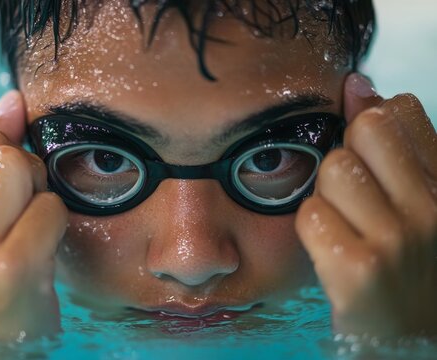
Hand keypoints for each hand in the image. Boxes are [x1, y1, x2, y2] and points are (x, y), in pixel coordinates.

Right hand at [0, 91, 67, 339]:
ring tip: (32, 220)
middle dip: (20, 162)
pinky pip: (50, 207)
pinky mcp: (9, 267)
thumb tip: (10, 100)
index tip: (3, 179)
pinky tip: (44, 249)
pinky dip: (57, 223)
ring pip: (16, 163)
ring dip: (38, 188)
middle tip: (22, 205)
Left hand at [296, 73, 436, 336]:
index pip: (401, 111)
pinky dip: (312, 230)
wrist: (410, 344)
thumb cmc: (409, 269)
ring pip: (333, 171)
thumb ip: (393, 145)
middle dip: (347, 155)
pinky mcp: (359, 269)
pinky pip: (311, 215)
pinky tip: (331, 251)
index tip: (368, 159)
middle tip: (353, 197)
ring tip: (344, 227)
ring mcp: (398, 239)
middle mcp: (433, 208)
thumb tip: (357, 83)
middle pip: (365, 129)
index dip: (370, 125)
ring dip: (326, 197)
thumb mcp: (417, 204)